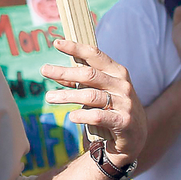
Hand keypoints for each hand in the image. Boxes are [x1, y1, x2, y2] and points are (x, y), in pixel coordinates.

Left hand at [40, 39, 146, 164]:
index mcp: (117, 72)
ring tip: (49, 97)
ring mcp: (124, 103)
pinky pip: (98, 116)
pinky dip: (82, 115)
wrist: (136, 136)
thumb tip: (55, 74)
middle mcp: (122, 85)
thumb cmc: (113, 109)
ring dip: (67, 95)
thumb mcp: (99, 92)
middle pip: (89, 74)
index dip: (76, 48)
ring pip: (91, 96)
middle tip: (44, 70)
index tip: (57, 43)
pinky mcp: (123, 122)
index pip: (95, 55)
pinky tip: (71, 116)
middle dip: (65, 72)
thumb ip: (79, 83)